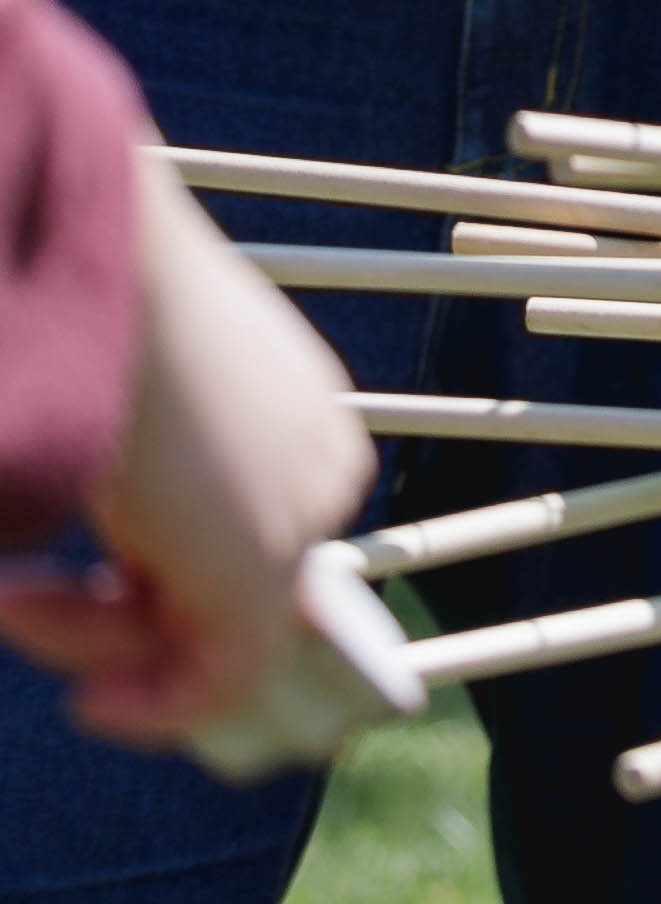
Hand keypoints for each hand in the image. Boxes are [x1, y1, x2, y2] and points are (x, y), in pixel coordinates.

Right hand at [0, 170, 373, 742]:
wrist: (111, 270)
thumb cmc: (101, 312)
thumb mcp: (133, 399)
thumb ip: (147, 478)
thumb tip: (129, 552)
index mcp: (293, 415)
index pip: (240, 542)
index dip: (146, 598)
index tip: (56, 599)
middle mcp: (316, 462)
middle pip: (221, 597)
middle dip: (104, 626)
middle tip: (17, 598)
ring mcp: (298, 515)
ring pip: (204, 642)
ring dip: (86, 643)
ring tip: (14, 595)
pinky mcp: (260, 567)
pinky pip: (219, 677)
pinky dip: (149, 706)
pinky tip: (89, 699)